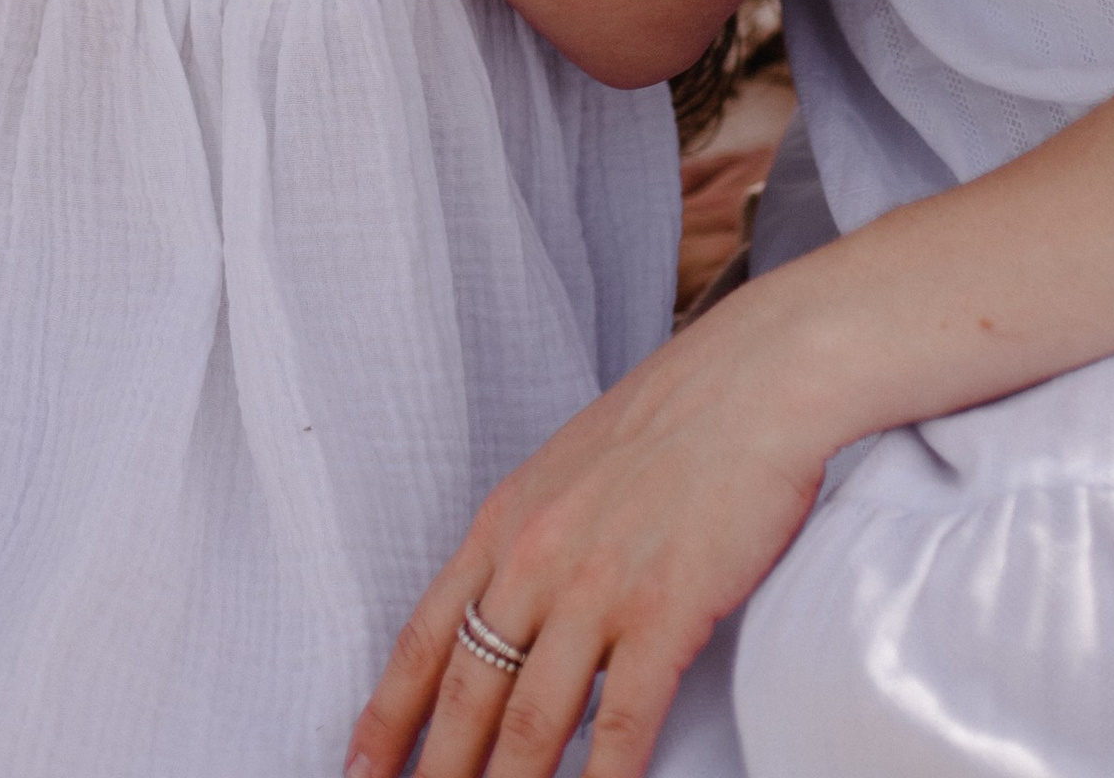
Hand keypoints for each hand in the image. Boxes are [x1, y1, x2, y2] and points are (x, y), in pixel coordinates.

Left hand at [346, 266, 835, 777]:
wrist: (757, 376)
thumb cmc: (676, 415)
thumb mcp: (572, 467)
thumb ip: (535, 535)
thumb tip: (518, 607)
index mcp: (506, 521)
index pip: (425, 637)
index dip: (387, 715)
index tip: (357, 769)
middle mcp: (536, 558)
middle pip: (468, 694)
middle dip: (436, 773)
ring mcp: (597, 587)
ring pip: (533, 722)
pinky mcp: (665, 610)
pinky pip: (623, 721)